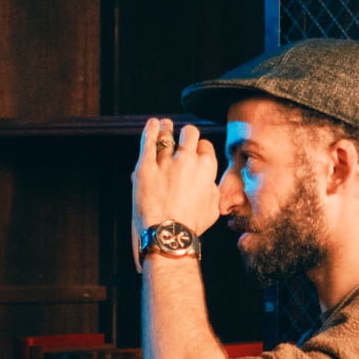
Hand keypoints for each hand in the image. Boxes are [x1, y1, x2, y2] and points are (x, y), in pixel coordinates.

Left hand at [132, 118, 220, 261]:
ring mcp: (166, 161)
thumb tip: (209, 184)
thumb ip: (213, 190)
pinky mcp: (146, 166)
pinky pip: (148, 141)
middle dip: (187, 134)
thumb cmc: (192, 225)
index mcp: (207, 167)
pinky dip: (150, 130)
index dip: (199, 148)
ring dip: (166, 128)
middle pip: (189, 133)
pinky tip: (152, 124)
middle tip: (183, 137)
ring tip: (164, 125)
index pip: (205, 146)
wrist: (168, 234)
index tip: (195, 152)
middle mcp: (188, 159)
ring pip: (167, 135)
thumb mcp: (213, 208)